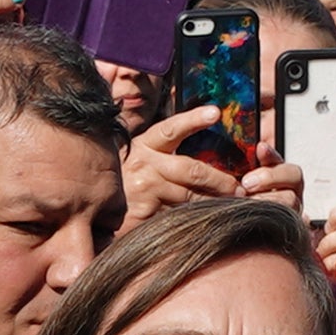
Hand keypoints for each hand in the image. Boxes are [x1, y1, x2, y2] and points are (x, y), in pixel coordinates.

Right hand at [122, 103, 243, 223]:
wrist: (96, 207)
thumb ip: (165, 153)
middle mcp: (145, 165)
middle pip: (192, 169)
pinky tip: (208, 222)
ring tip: (232, 205)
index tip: (215, 112)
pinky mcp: (146, 213)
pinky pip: (179, 216)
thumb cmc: (127, 180)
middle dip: (220, 180)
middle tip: (239, 187)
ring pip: (190, 197)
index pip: (172, 129)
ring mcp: (145, 190)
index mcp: (145, 145)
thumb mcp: (142, 158)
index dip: (194, 120)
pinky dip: (196, 219)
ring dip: (214, 202)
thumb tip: (202, 144)